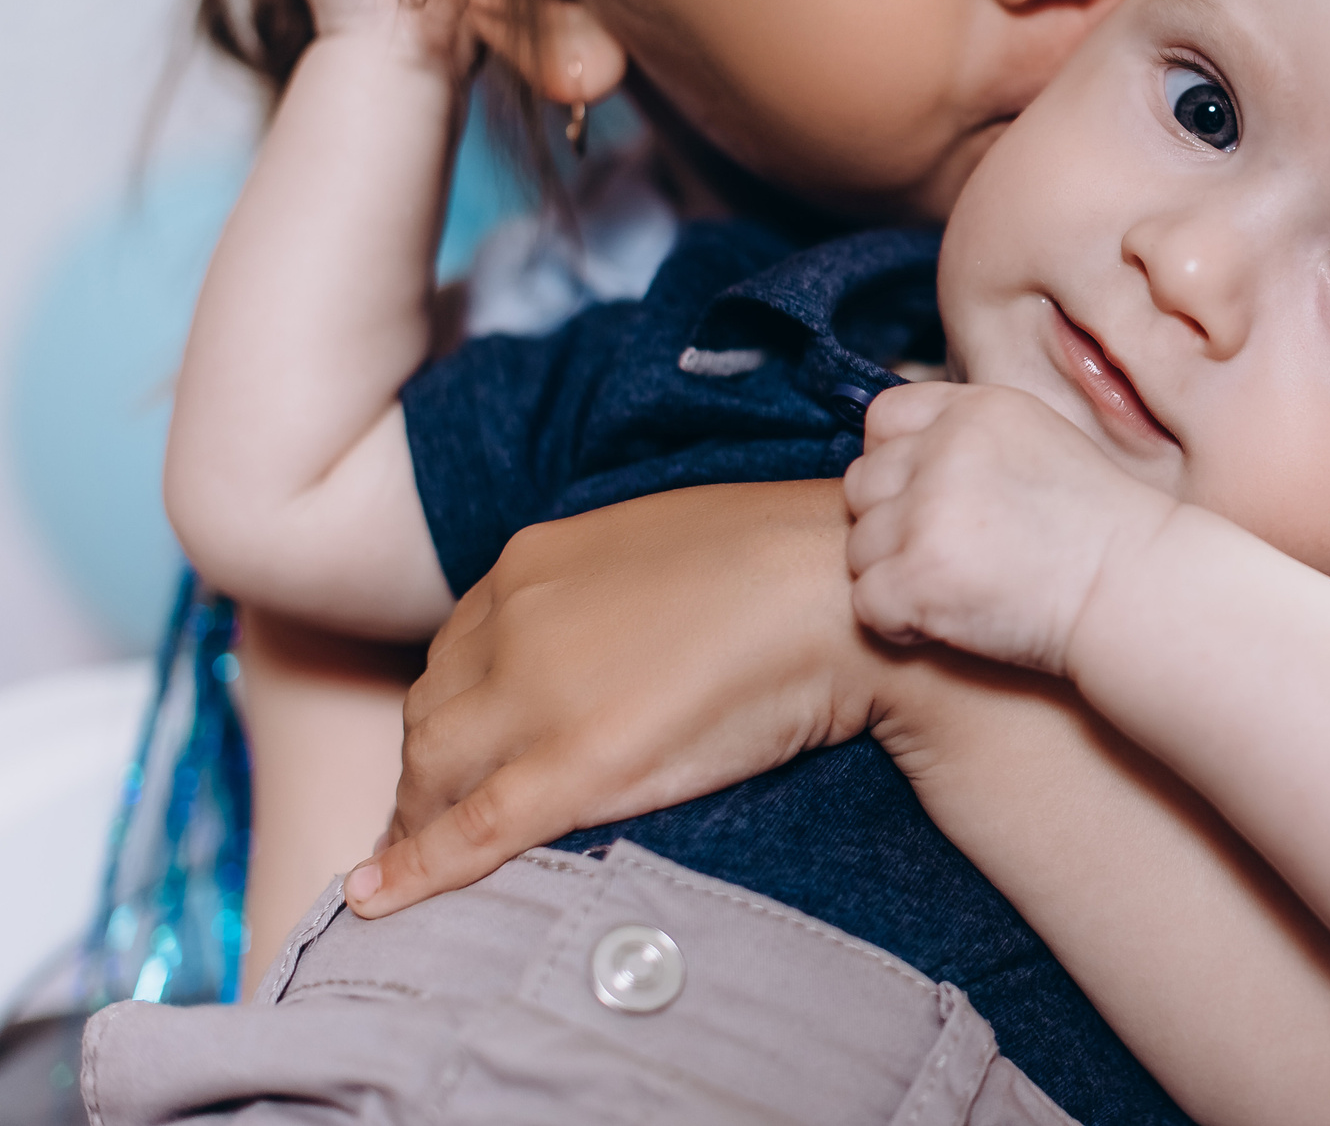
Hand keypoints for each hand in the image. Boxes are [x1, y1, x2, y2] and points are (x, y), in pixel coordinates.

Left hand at [345, 480, 899, 916]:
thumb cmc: (787, 561)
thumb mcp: (665, 544)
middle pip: (431, 711)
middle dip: (424, 766)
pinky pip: (468, 830)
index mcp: (534, 562)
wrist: (840, 588)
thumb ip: (608, 584)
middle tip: (429, 814)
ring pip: (434, 770)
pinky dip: (411, 870)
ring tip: (415, 858)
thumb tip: (611, 623)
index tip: (456, 740)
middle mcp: (513, 622)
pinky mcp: (574, 767)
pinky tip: (373, 901)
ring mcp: (536, 695)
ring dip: (418, 817)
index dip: (451, 706)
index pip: (455, 649)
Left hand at [843, 383, 1180, 677]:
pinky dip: (899, 623)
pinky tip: (947, 623)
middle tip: (945, 556)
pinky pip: (868, 602)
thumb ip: (971, 440)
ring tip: (954, 591)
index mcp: (976, 410)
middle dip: (889, 524)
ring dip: (894, 576)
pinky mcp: (920, 574)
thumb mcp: (1041, 443)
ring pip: (858, 547)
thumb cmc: (1099, 532)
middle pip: (862, 484)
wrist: (1138, 591)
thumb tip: (899, 455)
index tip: (927, 499)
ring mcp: (930, 511)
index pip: (883, 418)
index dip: (893, 462)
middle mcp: (947, 449)